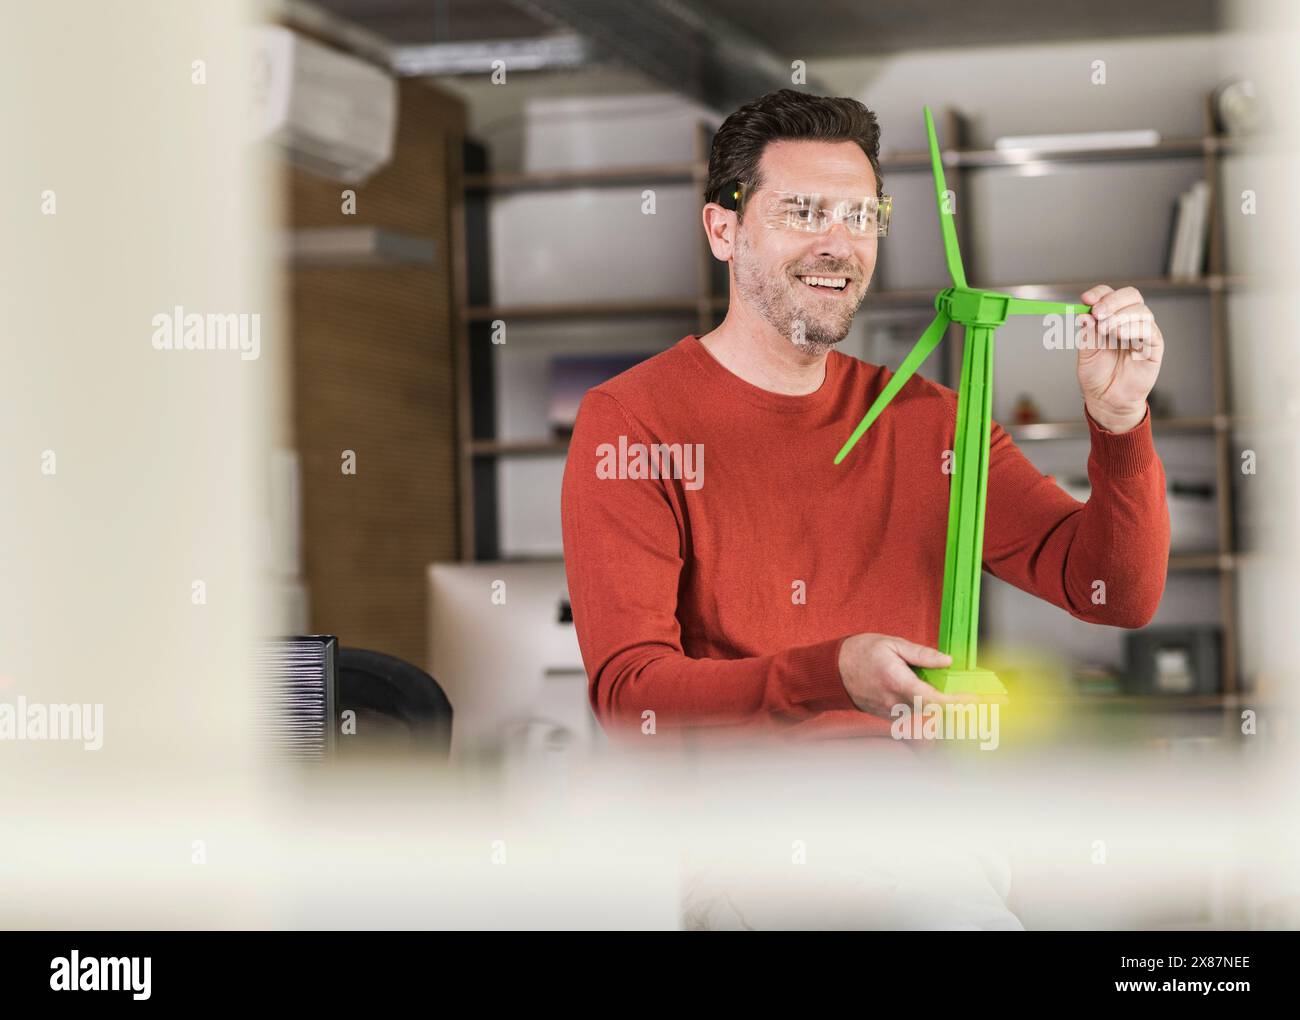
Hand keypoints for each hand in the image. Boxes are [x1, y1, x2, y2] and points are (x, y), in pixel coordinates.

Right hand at [837, 633, 974, 718]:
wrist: (833, 670)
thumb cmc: (862, 652)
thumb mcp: (892, 644)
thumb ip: (921, 654)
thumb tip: (947, 661)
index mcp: (898, 682)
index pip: (933, 699)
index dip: (956, 702)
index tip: (972, 700)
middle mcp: (895, 702)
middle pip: (933, 714)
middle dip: (954, 710)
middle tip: (970, 702)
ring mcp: (891, 713)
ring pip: (924, 719)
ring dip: (941, 713)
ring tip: (953, 700)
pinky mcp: (888, 718)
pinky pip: (913, 719)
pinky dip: (927, 713)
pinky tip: (931, 701)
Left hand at [1076, 284, 1163, 432]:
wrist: (1106, 399)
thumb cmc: (1097, 376)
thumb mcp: (1086, 352)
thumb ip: (1087, 333)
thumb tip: (1084, 314)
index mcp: (1110, 318)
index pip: (1109, 295)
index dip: (1099, 293)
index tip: (1086, 299)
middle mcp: (1128, 321)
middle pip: (1130, 296)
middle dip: (1112, 301)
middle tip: (1097, 313)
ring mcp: (1143, 332)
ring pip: (1141, 310)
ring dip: (1121, 316)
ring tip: (1106, 330)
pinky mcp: (1154, 346)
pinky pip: (1149, 330)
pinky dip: (1135, 328)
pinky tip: (1121, 336)